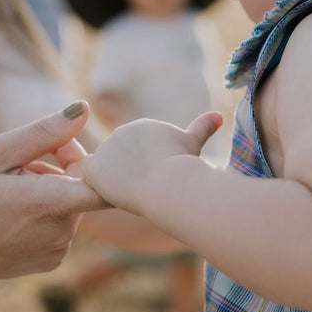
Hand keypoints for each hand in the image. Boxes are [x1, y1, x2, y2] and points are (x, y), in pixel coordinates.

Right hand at [0, 103, 106, 283]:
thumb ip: (44, 133)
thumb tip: (83, 109)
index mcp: (49, 203)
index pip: (105, 187)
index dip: (100, 164)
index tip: (69, 151)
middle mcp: (61, 232)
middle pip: (79, 189)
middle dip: (55, 171)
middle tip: (16, 169)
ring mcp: (57, 251)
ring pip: (68, 208)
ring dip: (47, 194)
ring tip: (9, 195)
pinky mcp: (50, 263)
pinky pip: (58, 229)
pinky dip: (43, 218)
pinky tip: (11, 218)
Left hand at [81, 112, 222, 216]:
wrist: (171, 182)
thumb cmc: (186, 169)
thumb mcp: (194, 145)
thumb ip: (202, 129)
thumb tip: (218, 117)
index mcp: (145, 126)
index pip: (140, 152)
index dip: (151, 171)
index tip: (162, 180)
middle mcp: (123, 131)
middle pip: (123, 163)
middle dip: (135, 178)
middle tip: (153, 188)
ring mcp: (107, 149)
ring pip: (110, 174)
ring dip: (122, 185)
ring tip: (142, 192)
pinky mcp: (95, 167)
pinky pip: (93, 180)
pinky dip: (103, 189)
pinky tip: (120, 194)